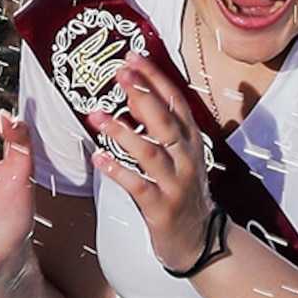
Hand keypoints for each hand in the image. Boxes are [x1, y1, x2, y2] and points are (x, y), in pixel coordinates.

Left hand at [85, 55, 213, 269]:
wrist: (201, 240)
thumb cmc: (183, 193)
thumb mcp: (182, 154)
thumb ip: (163, 125)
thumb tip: (139, 92)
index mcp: (191, 141)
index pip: (176, 101)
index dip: (155, 78)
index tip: (134, 56)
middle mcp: (186, 158)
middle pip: (165, 120)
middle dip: (142, 94)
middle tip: (119, 73)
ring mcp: (176, 183)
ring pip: (150, 152)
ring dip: (122, 131)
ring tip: (96, 114)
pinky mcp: (162, 208)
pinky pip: (138, 186)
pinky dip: (118, 171)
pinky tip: (99, 157)